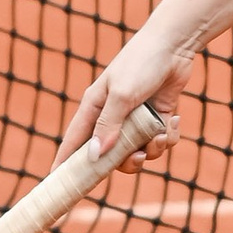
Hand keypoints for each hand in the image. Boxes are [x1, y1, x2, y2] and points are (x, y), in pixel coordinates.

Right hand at [57, 35, 197, 169]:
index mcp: (93, 109)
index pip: (74, 143)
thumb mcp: (122, 95)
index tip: (58, 186)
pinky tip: (174, 120)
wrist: (174, 45)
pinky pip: (158, 142)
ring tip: (160, 135)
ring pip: (136, 152)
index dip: (65, 165)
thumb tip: (94, 156)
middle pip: (108, 156)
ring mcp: (135, 120)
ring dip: (151, 150)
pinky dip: (167, 137)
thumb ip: (109, 125)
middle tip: (136, 157)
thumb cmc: (141, 63)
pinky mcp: (156, 119)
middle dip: (124, 161)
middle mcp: (112, 117)